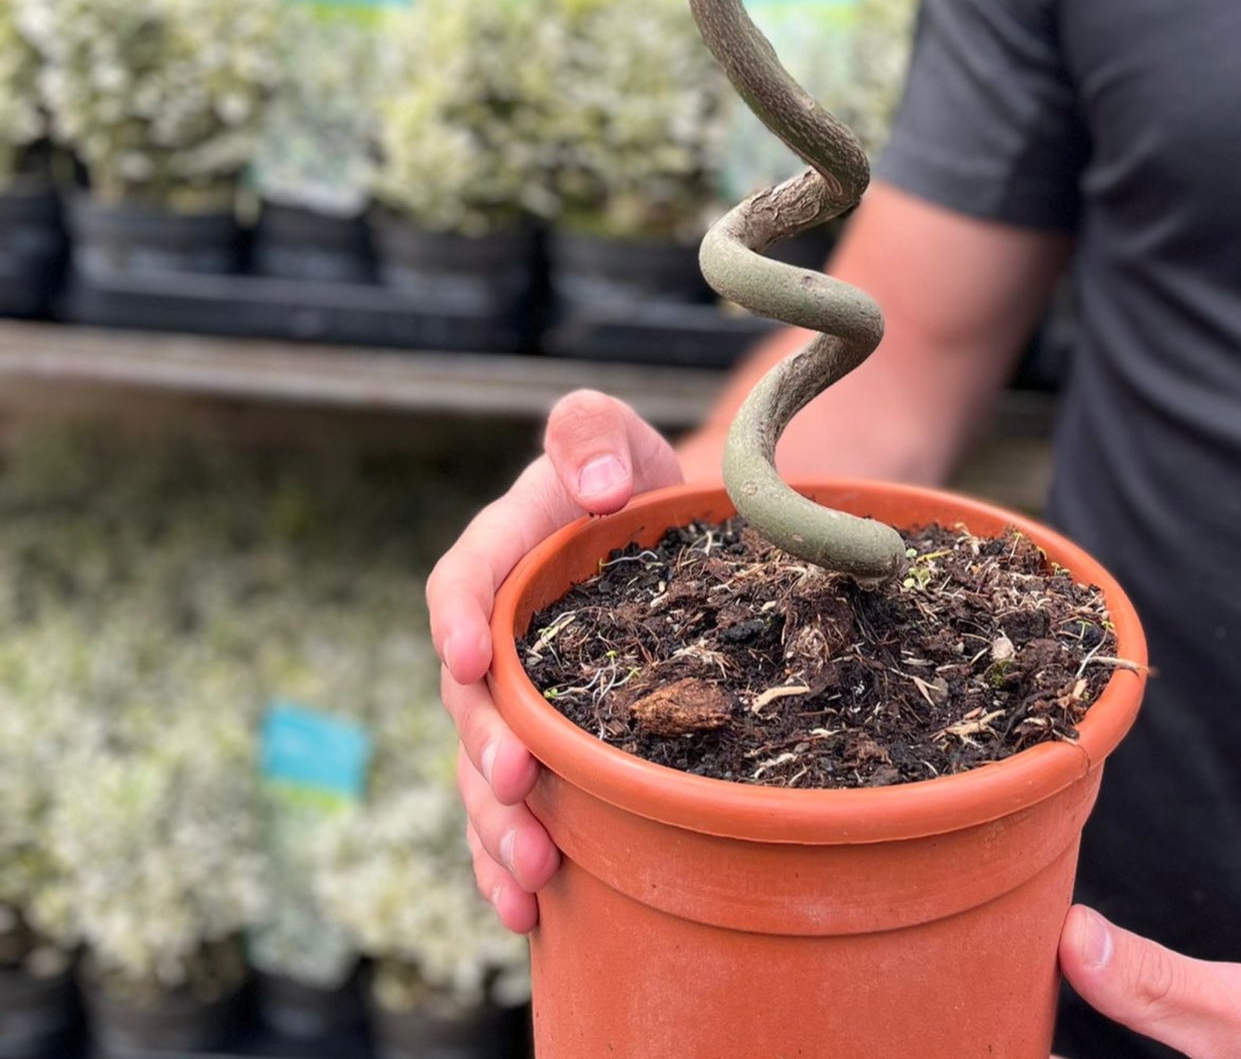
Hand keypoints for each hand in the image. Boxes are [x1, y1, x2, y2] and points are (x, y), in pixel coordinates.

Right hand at [427, 390, 682, 931]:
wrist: (679, 540)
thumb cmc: (641, 483)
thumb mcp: (617, 435)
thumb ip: (591, 434)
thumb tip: (594, 490)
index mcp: (505, 555)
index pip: (461, 583)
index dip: (458, 619)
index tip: (472, 655)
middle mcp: (498, 637)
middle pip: (471, 700)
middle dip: (485, 747)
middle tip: (516, 782)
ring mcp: (517, 703)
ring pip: (484, 773)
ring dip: (497, 826)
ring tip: (532, 872)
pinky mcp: (546, 753)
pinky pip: (512, 813)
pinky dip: (507, 863)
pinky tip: (530, 911)